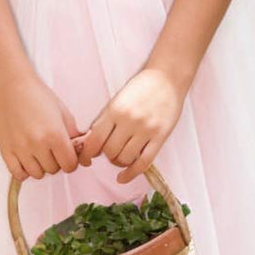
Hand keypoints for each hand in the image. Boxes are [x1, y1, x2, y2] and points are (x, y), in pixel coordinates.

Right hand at [0, 71, 82, 180]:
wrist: (11, 86)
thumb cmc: (38, 96)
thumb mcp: (63, 113)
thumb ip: (75, 136)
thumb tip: (85, 158)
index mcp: (55, 135)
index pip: (69, 165)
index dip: (71, 161)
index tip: (68, 154)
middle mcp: (37, 144)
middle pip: (54, 170)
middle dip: (56, 161)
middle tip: (52, 148)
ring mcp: (20, 149)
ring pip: (37, 174)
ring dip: (41, 166)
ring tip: (39, 152)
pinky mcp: (6, 150)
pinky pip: (18, 174)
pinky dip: (24, 171)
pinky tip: (27, 159)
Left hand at [74, 67, 186, 182]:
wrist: (167, 78)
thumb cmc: (141, 88)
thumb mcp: (117, 100)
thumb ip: (104, 120)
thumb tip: (90, 142)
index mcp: (115, 110)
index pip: (94, 140)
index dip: (87, 154)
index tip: (86, 159)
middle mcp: (129, 121)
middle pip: (109, 152)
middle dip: (106, 156)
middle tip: (109, 152)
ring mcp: (146, 130)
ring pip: (124, 159)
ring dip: (119, 162)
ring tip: (120, 157)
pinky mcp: (160, 137)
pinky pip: (143, 162)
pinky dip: (131, 173)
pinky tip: (123, 177)